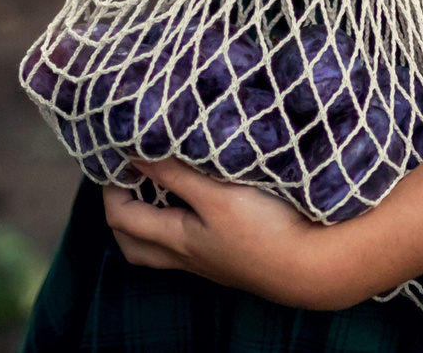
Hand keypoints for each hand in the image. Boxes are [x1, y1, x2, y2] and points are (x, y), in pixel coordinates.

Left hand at [102, 159, 364, 309]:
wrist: (311, 268)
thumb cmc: (265, 229)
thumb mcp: (217, 195)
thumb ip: (176, 176)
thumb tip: (135, 155)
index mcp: (176, 240)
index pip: (121, 217)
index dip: (111, 187)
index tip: (119, 155)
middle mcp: (185, 257)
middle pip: (132, 243)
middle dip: (120, 210)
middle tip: (129, 176)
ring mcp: (207, 262)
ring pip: (158, 249)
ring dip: (147, 221)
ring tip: (157, 189)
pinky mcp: (228, 260)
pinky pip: (185, 248)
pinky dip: (175, 226)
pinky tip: (196, 205)